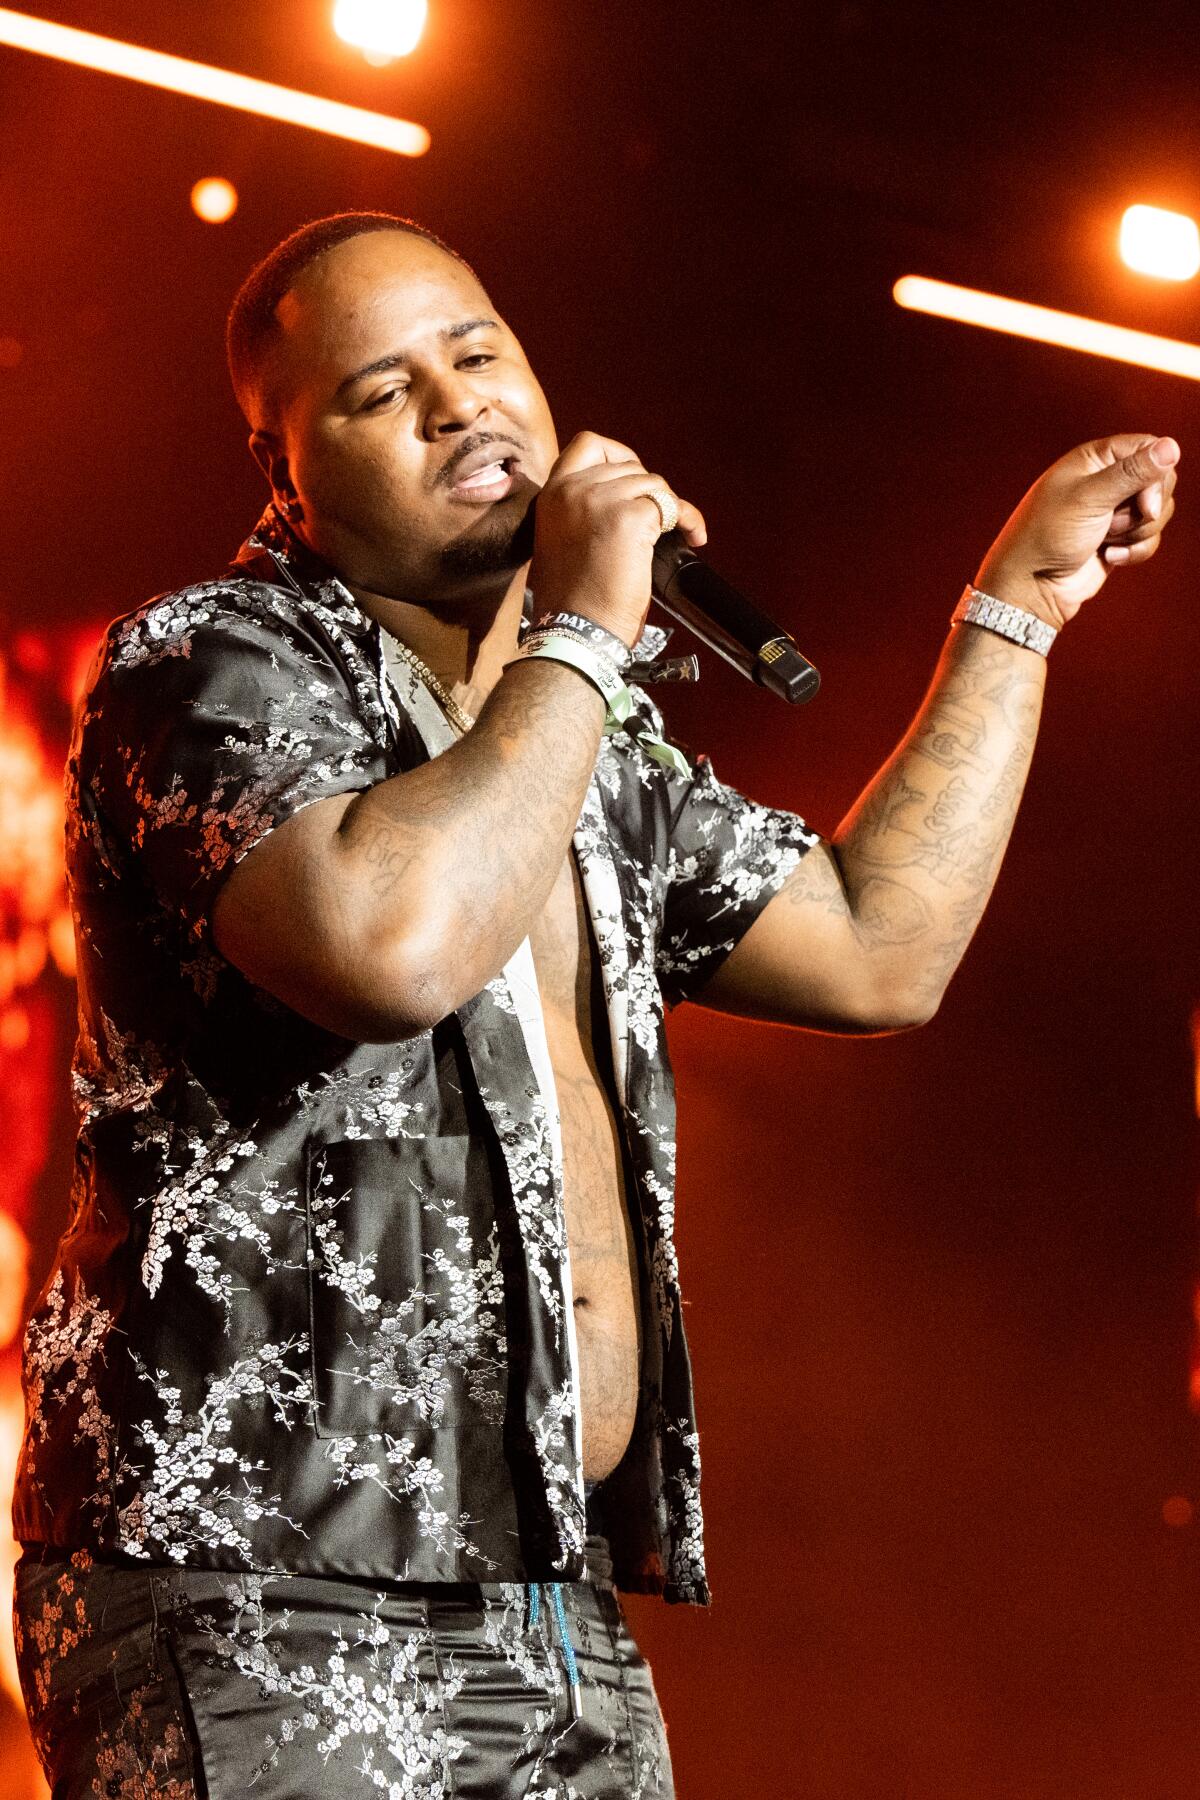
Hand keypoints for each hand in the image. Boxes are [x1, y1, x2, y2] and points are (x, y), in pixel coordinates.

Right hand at [529, 430, 705, 646]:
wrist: (577, 630)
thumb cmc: (572, 601)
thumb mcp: (560, 541)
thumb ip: (579, 511)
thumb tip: (619, 498)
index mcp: (552, 494)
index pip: (587, 444)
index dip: (616, 453)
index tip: (633, 478)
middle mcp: (573, 489)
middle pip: (629, 465)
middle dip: (649, 491)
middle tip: (658, 520)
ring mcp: (601, 500)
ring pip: (653, 484)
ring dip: (668, 508)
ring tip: (675, 534)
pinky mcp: (630, 518)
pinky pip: (671, 506)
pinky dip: (688, 520)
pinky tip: (693, 537)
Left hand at [973, 434, 1180, 628]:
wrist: (1031, 585)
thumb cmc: (1047, 535)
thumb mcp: (1090, 498)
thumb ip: (1133, 473)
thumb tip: (1170, 446)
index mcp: (1095, 459)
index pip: (1149, 447)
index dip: (1156, 474)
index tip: (1146, 502)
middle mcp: (1107, 480)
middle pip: (1160, 480)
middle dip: (1147, 508)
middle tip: (1115, 522)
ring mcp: (1115, 511)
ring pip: (1159, 512)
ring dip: (1137, 532)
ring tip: (1104, 538)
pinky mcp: (1120, 538)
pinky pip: (1150, 538)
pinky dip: (1134, 550)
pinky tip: (1108, 555)